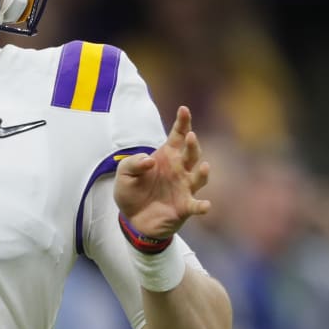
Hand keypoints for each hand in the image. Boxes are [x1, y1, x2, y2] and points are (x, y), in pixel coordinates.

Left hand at [114, 106, 210, 238]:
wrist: (132, 219)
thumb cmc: (131, 191)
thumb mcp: (123, 173)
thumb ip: (133, 163)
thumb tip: (151, 160)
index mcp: (166, 156)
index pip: (177, 136)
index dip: (182, 122)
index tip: (184, 109)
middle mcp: (179, 170)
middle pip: (191, 153)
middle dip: (193, 145)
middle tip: (190, 136)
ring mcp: (184, 188)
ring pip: (198, 177)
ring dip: (202, 172)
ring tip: (202, 165)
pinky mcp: (185, 207)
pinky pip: (196, 205)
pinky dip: (202, 205)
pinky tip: (205, 205)